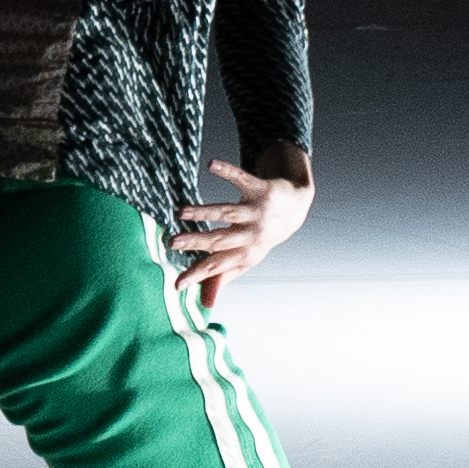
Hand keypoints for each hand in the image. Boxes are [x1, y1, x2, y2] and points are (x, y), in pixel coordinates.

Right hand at [171, 150, 310, 302]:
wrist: (295, 208)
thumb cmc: (261, 235)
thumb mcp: (244, 257)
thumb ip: (222, 277)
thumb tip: (206, 303)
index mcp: (245, 254)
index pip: (217, 266)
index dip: (198, 276)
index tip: (176, 284)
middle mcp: (252, 235)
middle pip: (221, 239)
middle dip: (197, 242)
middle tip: (173, 242)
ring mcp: (258, 212)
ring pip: (228, 212)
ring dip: (205, 212)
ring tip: (181, 211)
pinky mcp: (262, 190)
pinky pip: (243, 179)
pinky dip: (228, 171)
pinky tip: (211, 164)